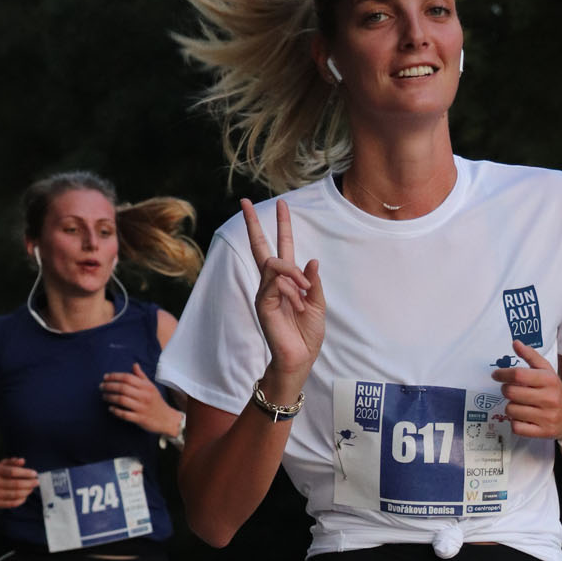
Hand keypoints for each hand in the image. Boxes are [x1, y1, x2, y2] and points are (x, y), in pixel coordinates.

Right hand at [0, 456, 37, 508]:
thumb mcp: (2, 464)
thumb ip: (13, 462)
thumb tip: (22, 461)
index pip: (13, 472)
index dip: (26, 473)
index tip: (35, 474)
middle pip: (16, 484)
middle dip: (29, 483)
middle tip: (37, 482)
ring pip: (16, 494)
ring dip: (27, 491)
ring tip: (32, 488)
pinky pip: (13, 503)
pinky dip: (22, 500)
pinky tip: (25, 495)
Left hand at [100, 364, 180, 436]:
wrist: (167, 419)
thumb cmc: (156, 401)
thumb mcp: (151, 387)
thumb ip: (141, 376)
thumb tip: (134, 365)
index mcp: (146, 386)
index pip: (127, 377)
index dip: (114, 376)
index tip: (105, 377)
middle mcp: (144, 396)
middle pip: (123, 388)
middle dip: (109, 386)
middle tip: (101, 387)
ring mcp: (142, 408)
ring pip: (122, 400)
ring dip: (110, 397)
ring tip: (104, 396)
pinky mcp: (140, 419)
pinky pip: (125, 414)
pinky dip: (116, 411)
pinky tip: (110, 408)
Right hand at [241, 197, 325, 392]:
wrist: (300, 358)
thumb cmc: (307, 334)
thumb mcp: (317, 304)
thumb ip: (313, 282)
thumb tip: (312, 260)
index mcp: (287, 281)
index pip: (281, 247)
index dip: (282, 226)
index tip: (281, 204)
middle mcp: (272, 283)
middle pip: (260, 247)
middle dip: (253, 224)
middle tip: (244, 202)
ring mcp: (265, 292)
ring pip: (275, 264)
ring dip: (295, 275)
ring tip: (304, 294)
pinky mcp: (263, 302)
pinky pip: (276, 283)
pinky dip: (291, 290)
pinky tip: (297, 304)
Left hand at [491, 341, 561, 440]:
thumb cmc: (556, 390)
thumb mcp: (547, 371)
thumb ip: (531, 356)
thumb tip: (515, 343)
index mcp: (549, 380)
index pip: (518, 375)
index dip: (502, 374)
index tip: (497, 375)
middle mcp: (549, 398)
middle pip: (511, 392)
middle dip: (505, 389)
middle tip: (509, 389)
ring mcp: (546, 417)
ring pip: (511, 410)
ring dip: (510, 406)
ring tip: (518, 404)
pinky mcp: (542, 432)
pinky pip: (516, 427)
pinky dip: (515, 422)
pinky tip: (522, 417)